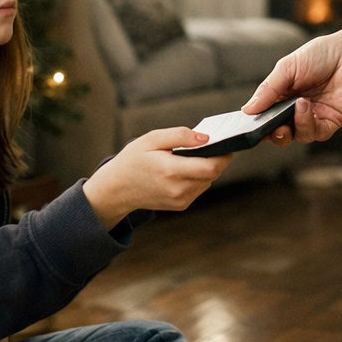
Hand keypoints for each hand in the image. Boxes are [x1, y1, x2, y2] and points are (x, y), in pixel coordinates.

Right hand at [82, 127, 232, 229]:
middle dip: (215, 159)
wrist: (117, 189)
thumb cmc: (133, 160)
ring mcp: (180, 200)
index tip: (225, 144)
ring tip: (190, 156)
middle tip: (208, 146)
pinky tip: (184, 169)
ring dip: (206, 168)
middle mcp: (178, 189)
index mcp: (172, 171)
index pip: (211, 167)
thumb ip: (181, 135)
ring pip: (208, 181)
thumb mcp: (153, 139)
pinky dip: (198, 177)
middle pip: (213, 174)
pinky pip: (199, 188)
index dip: (223, 155)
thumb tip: (206, 138)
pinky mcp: (181, 205)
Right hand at [242, 34, 341, 143]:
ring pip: (296, 136)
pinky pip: (315, 134)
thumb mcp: (287, 68)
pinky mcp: (330, 123)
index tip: (248, 126)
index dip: (257, 124)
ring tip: (297, 104)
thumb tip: (248, 110)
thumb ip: (268, 90)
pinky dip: (307, 124)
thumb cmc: (319, 55)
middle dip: (272, 134)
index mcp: (283, 96)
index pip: (265, 117)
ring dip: (293, 125)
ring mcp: (313, 118)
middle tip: (268, 128)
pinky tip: (307, 107)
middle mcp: (296, 110)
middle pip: (279, 132)